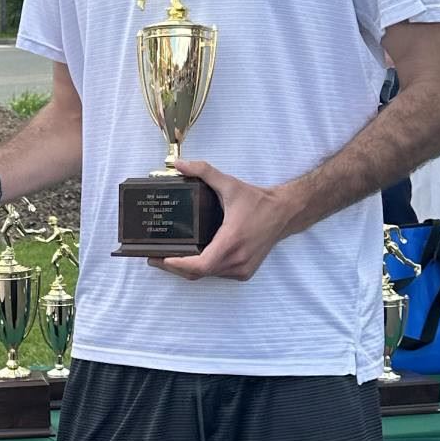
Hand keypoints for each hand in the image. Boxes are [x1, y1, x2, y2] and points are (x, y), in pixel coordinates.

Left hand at [154, 159, 290, 282]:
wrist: (284, 213)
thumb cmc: (258, 201)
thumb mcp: (229, 184)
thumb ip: (203, 171)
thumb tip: (179, 164)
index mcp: (231, 241)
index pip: (200, 265)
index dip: (178, 265)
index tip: (161, 258)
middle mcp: (237, 259)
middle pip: (198, 274)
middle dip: (175, 268)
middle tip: (155, 257)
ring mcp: (242, 269)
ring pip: (208, 276)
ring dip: (188, 270)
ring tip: (169, 258)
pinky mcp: (245, 272)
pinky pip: (218, 274)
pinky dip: (204, 269)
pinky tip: (192, 259)